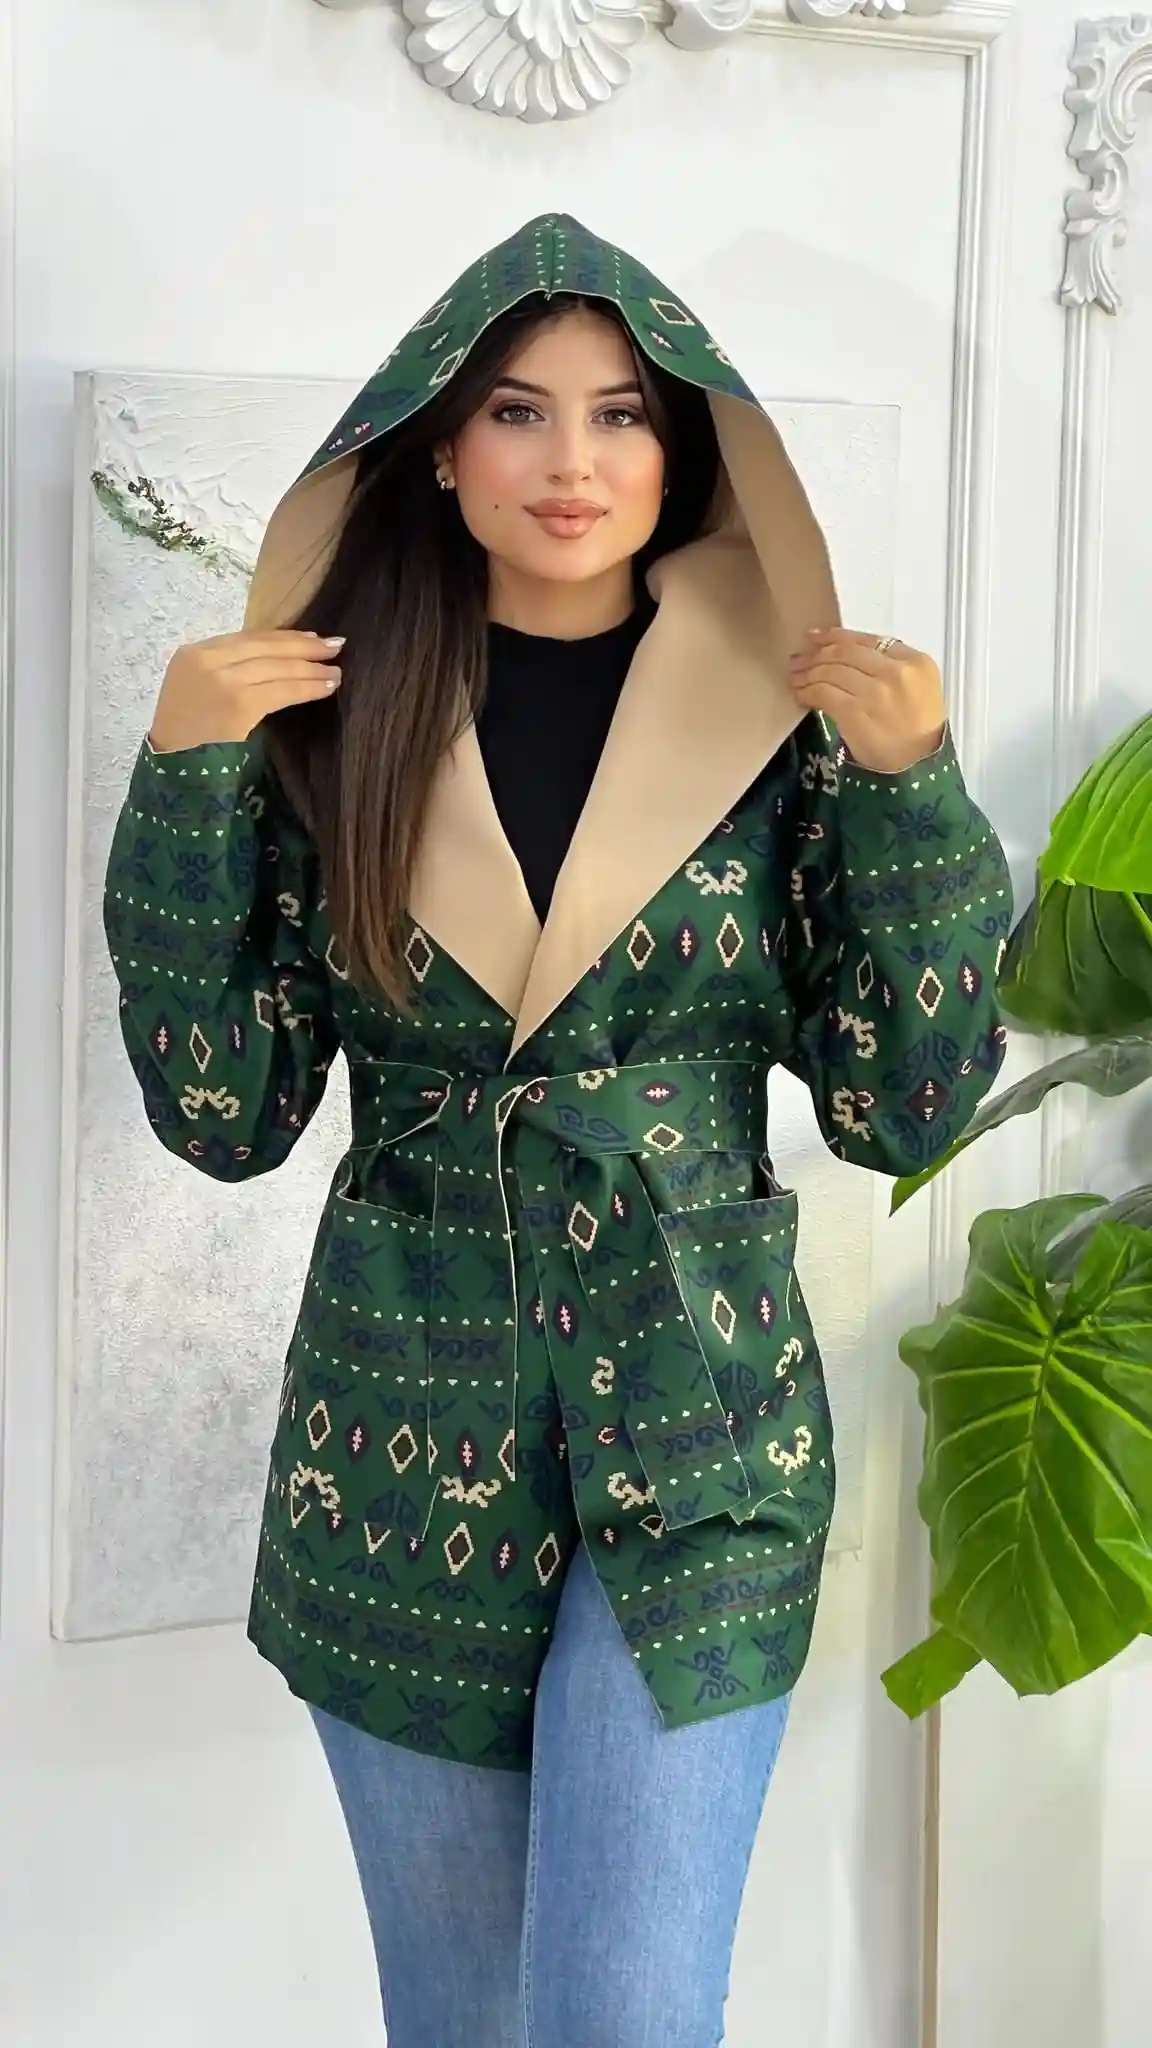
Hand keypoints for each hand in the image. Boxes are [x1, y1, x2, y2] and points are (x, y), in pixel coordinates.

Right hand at [148, 629, 345, 754]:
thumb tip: (273, 659)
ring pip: (278, 667)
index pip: (247, 637)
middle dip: (304, 646)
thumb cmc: (184, 733)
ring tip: (336, 671)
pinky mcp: (238, 703)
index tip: (309, 638)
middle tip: (334, 646)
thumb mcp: (194, 688)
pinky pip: (282, 690)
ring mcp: (222, 680)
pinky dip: (307, 687)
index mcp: (193, 653)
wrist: (169, 764)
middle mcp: (207, 660)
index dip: (282, 637)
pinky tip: (326, 687)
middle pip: (266, 647)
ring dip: (311, 668)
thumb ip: (223, 669)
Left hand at [788, 629, 946, 774]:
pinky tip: (801, 695)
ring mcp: (875, 691)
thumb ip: (893, 665)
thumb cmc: (917, 728)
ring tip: (795, 677)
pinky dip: (807, 692)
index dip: (835, 636)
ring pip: (830, 670)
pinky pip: (823, 692)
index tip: (815, 637)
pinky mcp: (855, 712)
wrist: (917, 766)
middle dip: (815, 653)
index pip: (866, 640)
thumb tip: (846, 652)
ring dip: (807, 672)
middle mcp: (896, 672)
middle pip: (844, 652)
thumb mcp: (920, 686)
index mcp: (915, 661)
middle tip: (798, 659)